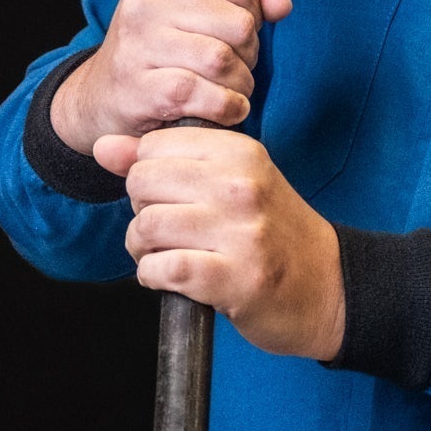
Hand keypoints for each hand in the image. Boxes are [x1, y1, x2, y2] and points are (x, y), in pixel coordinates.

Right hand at [49, 0, 292, 156]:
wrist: (101, 96)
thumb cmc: (157, 47)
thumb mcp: (197, 6)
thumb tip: (281, 2)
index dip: (253, 15)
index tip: (238, 33)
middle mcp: (145, 1)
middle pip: (239, 24)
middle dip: (249, 53)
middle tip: (235, 66)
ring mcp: (138, 43)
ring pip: (223, 60)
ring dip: (240, 84)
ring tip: (231, 89)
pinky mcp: (138, 87)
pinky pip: (202, 94)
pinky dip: (225, 107)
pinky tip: (224, 109)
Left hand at [97, 126, 345, 360]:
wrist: (327, 285)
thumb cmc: (272, 230)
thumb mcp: (229, 181)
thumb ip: (164, 160)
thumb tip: (103, 146)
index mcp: (240, 152)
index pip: (154, 145)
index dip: (148, 175)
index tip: (172, 196)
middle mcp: (240, 185)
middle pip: (142, 182)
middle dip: (142, 211)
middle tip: (167, 230)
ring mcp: (239, 232)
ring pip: (147, 226)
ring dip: (144, 250)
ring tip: (169, 256)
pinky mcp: (234, 279)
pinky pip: (164, 269)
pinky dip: (155, 277)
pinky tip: (174, 278)